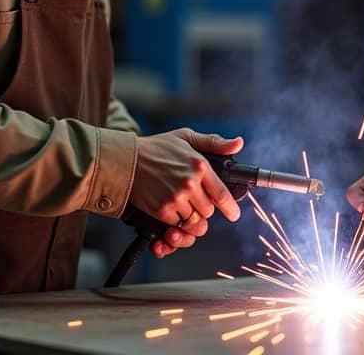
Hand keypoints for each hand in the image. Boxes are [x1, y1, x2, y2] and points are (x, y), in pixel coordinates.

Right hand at [127, 128, 243, 257]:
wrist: (126, 159)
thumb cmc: (156, 148)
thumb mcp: (186, 138)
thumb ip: (215, 143)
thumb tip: (238, 143)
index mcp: (199, 165)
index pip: (222, 193)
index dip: (230, 208)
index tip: (233, 214)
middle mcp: (190, 183)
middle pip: (208, 211)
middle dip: (203, 209)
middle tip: (194, 201)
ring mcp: (176, 198)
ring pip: (194, 221)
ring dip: (189, 216)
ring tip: (181, 204)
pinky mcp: (162, 210)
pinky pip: (177, 224)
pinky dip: (174, 220)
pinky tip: (169, 206)